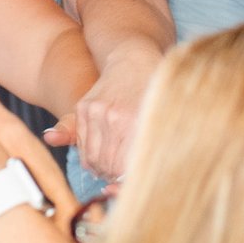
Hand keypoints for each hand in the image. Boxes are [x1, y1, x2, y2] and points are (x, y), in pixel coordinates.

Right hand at [65, 45, 156, 182]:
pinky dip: (91, 157)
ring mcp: (95, 112)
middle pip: (109, 167)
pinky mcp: (84, 108)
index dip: (129, 183)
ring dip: (103, 170)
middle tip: (126, 177)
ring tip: (116, 168)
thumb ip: (148, 153)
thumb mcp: (161, 121)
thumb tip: (122, 181)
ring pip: (92, 160)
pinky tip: (105, 155)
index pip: (126, 170)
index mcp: (137, 123)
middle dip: (116, 178)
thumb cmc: (156, 94)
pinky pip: (82, 146)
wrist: (135, 58)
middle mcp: (114, 118)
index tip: (136, 184)